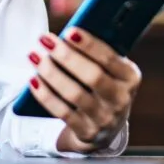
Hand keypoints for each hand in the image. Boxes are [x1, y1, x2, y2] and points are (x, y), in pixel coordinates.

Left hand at [27, 28, 140, 153]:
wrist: (105, 127)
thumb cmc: (102, 85)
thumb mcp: (109, 69)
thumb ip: (95, 53)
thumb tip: (67, 34)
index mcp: (130, 77)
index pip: (109, 58)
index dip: (89, 45)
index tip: (69, 31)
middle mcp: (121, 99)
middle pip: (92, 76)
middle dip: (66, 56)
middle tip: (45, 40)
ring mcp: (105, 118)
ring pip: (74, 94)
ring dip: (51, 73)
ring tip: (35, 56)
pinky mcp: (87, 132)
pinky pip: (62, 112)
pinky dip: (45, 95)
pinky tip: (33, 80)